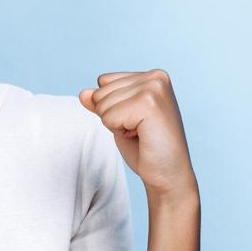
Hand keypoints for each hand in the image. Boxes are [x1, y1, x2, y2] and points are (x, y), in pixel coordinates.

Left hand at [79, 69, 197, 200]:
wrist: (168, 175)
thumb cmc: (146, 148)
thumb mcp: (118, 120)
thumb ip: (101, 103)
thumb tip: (83, 93)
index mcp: (152, 76)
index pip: (103, 81)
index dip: (112, 107)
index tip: (136, 121)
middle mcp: (155, 77)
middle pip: (101, 92)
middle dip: (113, 116)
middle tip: (139, 130)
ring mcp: (154, 88)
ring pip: (103, 104)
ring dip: (117, 125)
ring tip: (141, 133)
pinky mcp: (149, 104)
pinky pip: (109, 117)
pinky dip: (119, 132)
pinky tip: (142, 136)